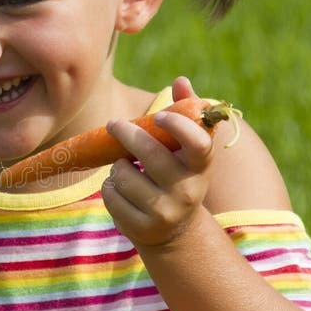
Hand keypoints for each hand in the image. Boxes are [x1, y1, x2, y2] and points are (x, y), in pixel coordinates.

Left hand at [101, 77, 214, 246]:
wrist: (174, 230)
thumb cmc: (178, 174)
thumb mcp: (186, 149)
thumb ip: (185, 114)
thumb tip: (181, 81)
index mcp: (201, 166)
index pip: (198, 143)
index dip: (178, 127)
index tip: (158, 116)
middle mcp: (187, 190)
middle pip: (149, 154)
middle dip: (125, 134)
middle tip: (114, 124)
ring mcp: (165, 212)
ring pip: (123, 175)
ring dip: (117, 167)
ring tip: (126, 169)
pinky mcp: (142, 228)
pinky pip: (111, 196)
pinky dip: (109, 188)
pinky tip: (120, 190)